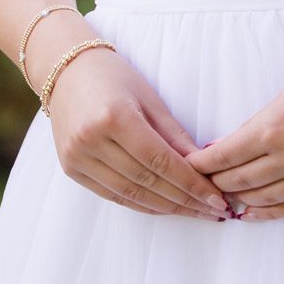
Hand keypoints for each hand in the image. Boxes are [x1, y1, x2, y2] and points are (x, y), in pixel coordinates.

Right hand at [46, 45, 231, 220]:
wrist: (66, 70)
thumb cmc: (113, 76)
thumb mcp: (150, 98)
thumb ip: (175, 136)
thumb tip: (204, 168)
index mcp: (115, 116)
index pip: (161, 161)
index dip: (191, 184)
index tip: (217, 200)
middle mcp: (92, 140)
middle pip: (147, 181)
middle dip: (185, 201)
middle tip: (214, 211)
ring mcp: (77, 157)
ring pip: (131, 194)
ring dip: (167, 208)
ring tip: (194, 213)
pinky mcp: (71, 169)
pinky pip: (113, 196)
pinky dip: (142, 204)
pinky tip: (165, 208)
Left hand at [182, 47, 283, 219]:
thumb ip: (261, 123)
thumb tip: (233, 145)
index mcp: (272, 127)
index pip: (224, 155)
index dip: (202, 164)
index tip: (188, 166)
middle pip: (239, 180)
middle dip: (216, 182)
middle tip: (200, 183)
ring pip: (264, 197)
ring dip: (239, 199)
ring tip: (223, 198)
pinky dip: (269, 212)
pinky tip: (252, 213)